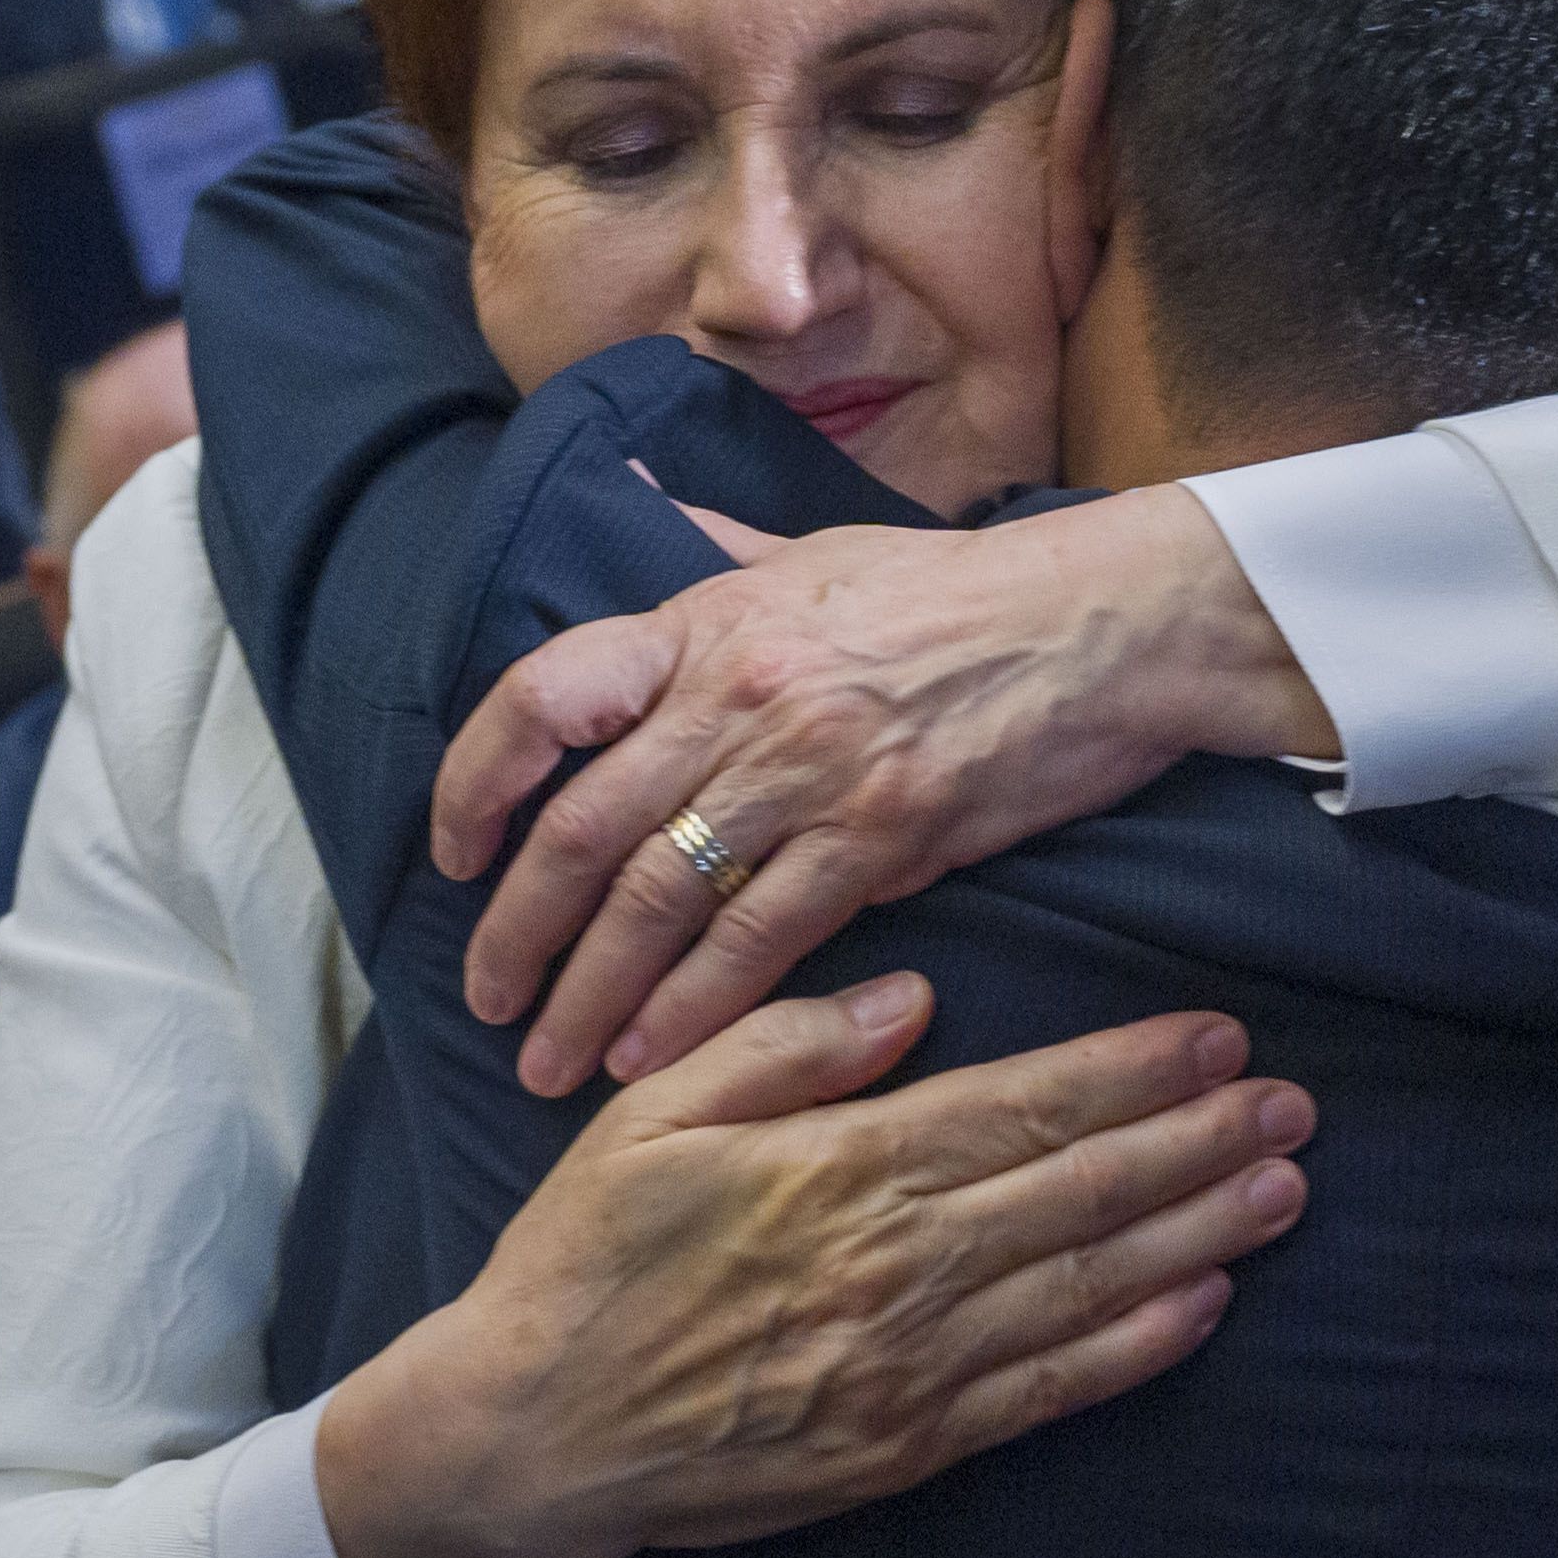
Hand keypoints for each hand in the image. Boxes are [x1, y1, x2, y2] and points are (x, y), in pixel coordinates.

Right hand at [311, 978, 1313, 1557]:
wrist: (535, 1437)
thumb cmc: (588, 1262)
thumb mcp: (651, 1117)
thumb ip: (784, 1048)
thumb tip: (909, 999)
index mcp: (837, 1173)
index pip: (1021, 1108)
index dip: (1132, 1071)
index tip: (1217, 1037)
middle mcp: (893, 1268)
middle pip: (1082, 1190)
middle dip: (1200, 1141)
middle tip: (1294, 1103)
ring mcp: (908, 1365)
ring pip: (1088, 1284)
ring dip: (1198, 1233)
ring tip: (1282, 1187)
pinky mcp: (908, 1445)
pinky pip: (1050, 1390)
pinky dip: (1137, 1345)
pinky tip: (1205, 1304)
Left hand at [435, 484, 1333, 1094]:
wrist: (1101, 624)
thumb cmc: (958, 589)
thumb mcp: (816, 546)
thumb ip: (717, 547)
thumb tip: (644, 494)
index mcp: (708, 621)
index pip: (547, 697)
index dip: (477, 782)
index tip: (456, 854)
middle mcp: (739, 697)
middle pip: (584, 829)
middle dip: (517, 933)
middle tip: (485, 1001)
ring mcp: (808, 771)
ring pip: (655, 902)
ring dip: (587, 996)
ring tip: (548, 1062)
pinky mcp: (881, 839)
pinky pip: (758, 940)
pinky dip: (692, 1010)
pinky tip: (651, 1060)